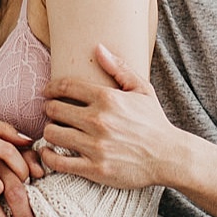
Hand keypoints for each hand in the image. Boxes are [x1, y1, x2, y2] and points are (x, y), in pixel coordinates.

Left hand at [40, 45, 182, 190]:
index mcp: (108, 98)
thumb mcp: (142, 90)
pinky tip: (49, 151)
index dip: (51, 88)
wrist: (169, 157)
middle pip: (54, 110)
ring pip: (53, 134)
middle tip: (52, 112)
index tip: (48, 92)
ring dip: (50, 131)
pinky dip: (48, 156)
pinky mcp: (94, 168)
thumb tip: (98, 48)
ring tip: (55, 130)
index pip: (66, 86)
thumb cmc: (155, 123)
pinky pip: (58, 161)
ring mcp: (96, 146)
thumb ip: (119, 68)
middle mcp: (99, 120)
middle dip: (50, 109)